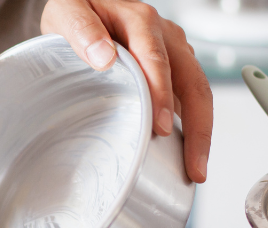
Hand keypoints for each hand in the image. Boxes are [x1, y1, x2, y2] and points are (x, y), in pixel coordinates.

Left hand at [41, 0, 212, 182]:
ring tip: (194, 171)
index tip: (161, 128)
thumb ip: (81, 29)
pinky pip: (188, 99)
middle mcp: (165, 37)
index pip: (159, 61)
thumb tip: (103, 57)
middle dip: (199, 129)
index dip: (163, 96)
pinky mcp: (173, 69)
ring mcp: (174, 53)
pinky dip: (190, 128)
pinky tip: (182, 156)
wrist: (84, 5)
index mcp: (141, 22)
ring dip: (200, 134)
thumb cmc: (77, 9)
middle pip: (194, 84)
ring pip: (198, 94)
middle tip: (194, 168)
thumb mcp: (67, 10)